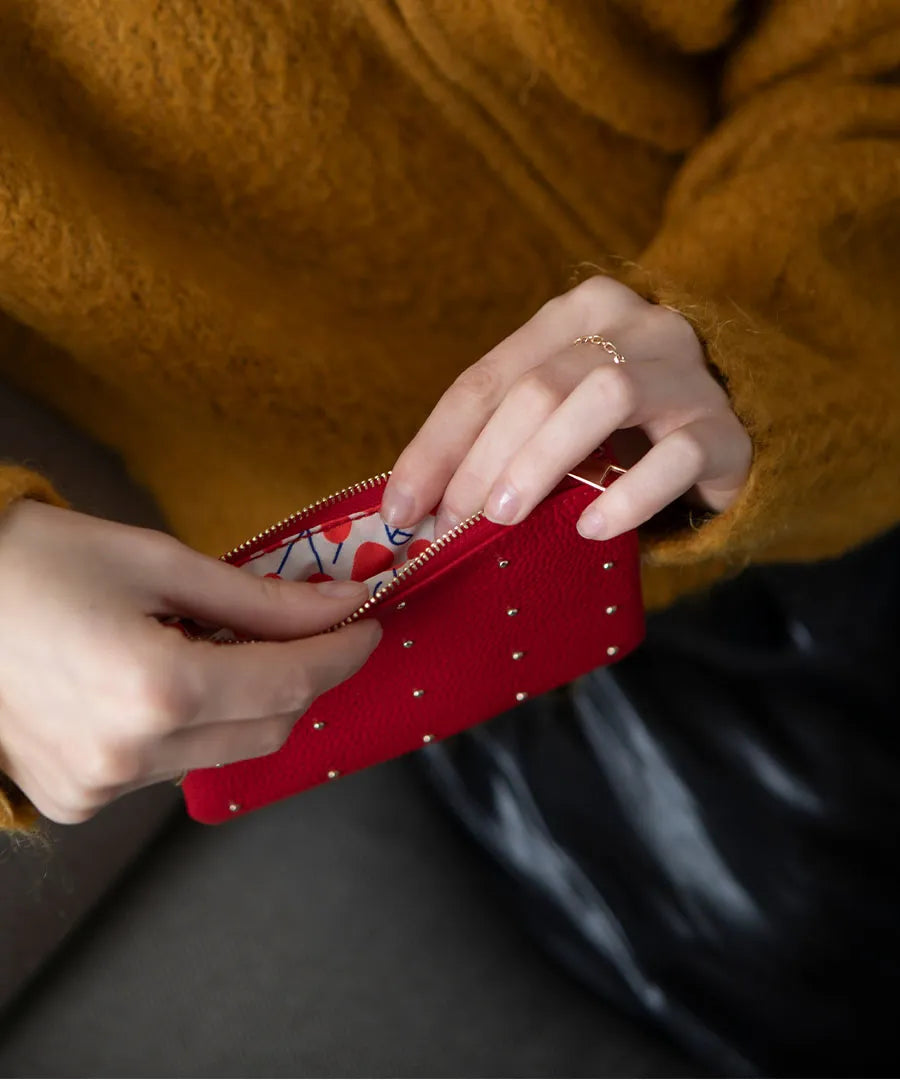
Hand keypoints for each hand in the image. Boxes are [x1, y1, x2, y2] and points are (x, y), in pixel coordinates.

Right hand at [0, 500, 380, 823]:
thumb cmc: (35, 563)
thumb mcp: (157, 562)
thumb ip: (260, 599)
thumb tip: (341, 604)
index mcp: (156, 689)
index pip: (291, 683)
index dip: (342, 653)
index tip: (368, 624)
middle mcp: (131, 755)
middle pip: (271, 728)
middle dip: (305, 678)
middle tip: (314, 630)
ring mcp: (102, 787)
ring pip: (226, 751)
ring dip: (249, 702)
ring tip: (224, 645)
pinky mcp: (80, 799)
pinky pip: (173, 765)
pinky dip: (197, 725)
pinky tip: (173, 678)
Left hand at [382, 276, 750, 539]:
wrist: (726, 440)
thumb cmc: (621, 436)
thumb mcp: (552, 422)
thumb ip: (497, 439)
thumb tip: (412, 505)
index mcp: (578, 312)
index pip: (487, 378)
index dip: (436, 446)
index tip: (401, 510)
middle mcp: (636, 325)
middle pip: (540, 385)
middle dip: (482, 459)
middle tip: (452, 523)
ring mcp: (685, 373)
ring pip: (605, 396)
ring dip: (542, 460)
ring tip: (506, 519)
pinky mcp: (726, 429)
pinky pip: (678, 455)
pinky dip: (628, 494)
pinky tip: (592, 528)